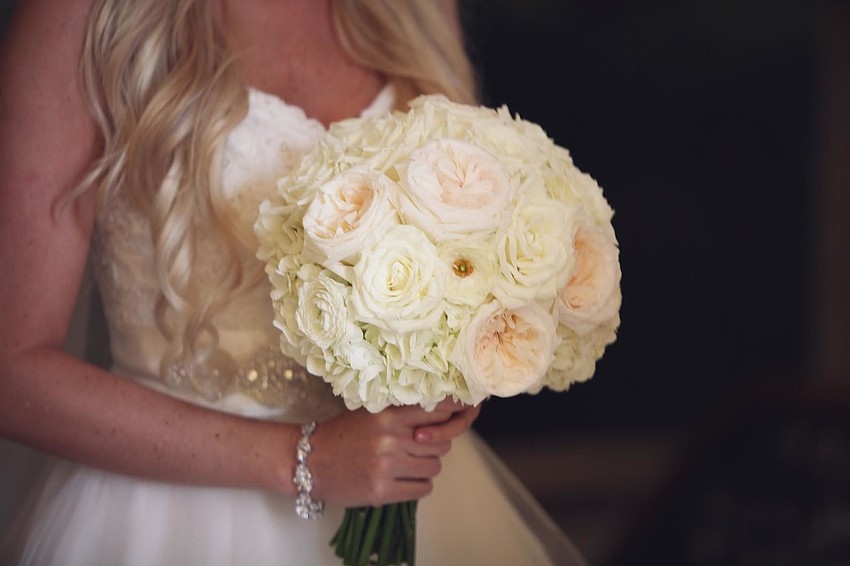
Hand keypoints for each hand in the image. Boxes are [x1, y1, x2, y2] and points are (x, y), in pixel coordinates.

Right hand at [309, 401, 479, 506]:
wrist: (309, 462)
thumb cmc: (342, 435)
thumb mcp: (371, 413)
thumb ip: (403, 411)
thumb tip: (443, 411)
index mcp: (388, 415)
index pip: (437, 411)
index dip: (450, 414)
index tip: (453, 416)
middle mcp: (390, 439)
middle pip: (441, 443)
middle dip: (435, 446)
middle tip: (419, 447)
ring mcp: (386, 466)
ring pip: (434, 467)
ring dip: (427, 467)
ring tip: (409, 464)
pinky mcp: (382, 491)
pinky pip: (422, 488)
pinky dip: (418, 485)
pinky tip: (404, 479)